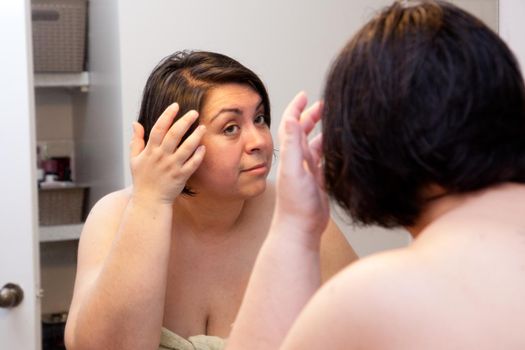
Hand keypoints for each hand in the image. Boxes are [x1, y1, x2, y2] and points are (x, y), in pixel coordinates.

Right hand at [129, 103, 205, 203]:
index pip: (158, 129)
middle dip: (185, 122)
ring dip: (196, 137)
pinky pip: (192, 164)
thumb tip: (135, 123)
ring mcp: (172, 167)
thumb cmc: (142, 179)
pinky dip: (198, 155)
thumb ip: (136, 140)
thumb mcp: (134, 159)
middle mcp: (162, 157)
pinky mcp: (181, 176)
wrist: (149, 201)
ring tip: (203, 127)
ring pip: (186, 148)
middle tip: (194, 112)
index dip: (167, 116)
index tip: (175, 106)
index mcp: (150, 151)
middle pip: (174, 135)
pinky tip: (204, 147)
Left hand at [274, 92, 328, 236]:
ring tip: (335, 121)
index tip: (305, 94)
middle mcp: (298, 160)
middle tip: (325, 104)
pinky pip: (324, 161)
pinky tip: (338, 146)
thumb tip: (291, 118)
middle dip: (312, 116)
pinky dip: (330, 150)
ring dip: (322, 131)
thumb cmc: (295, 204)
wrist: (300, 229)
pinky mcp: (318, 182)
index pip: (291, 124)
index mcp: (291, 154)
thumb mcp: (293, 170)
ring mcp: (308, 171)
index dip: (297, 108)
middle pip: (304, 132)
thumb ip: (292, 144)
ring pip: (316, 145)